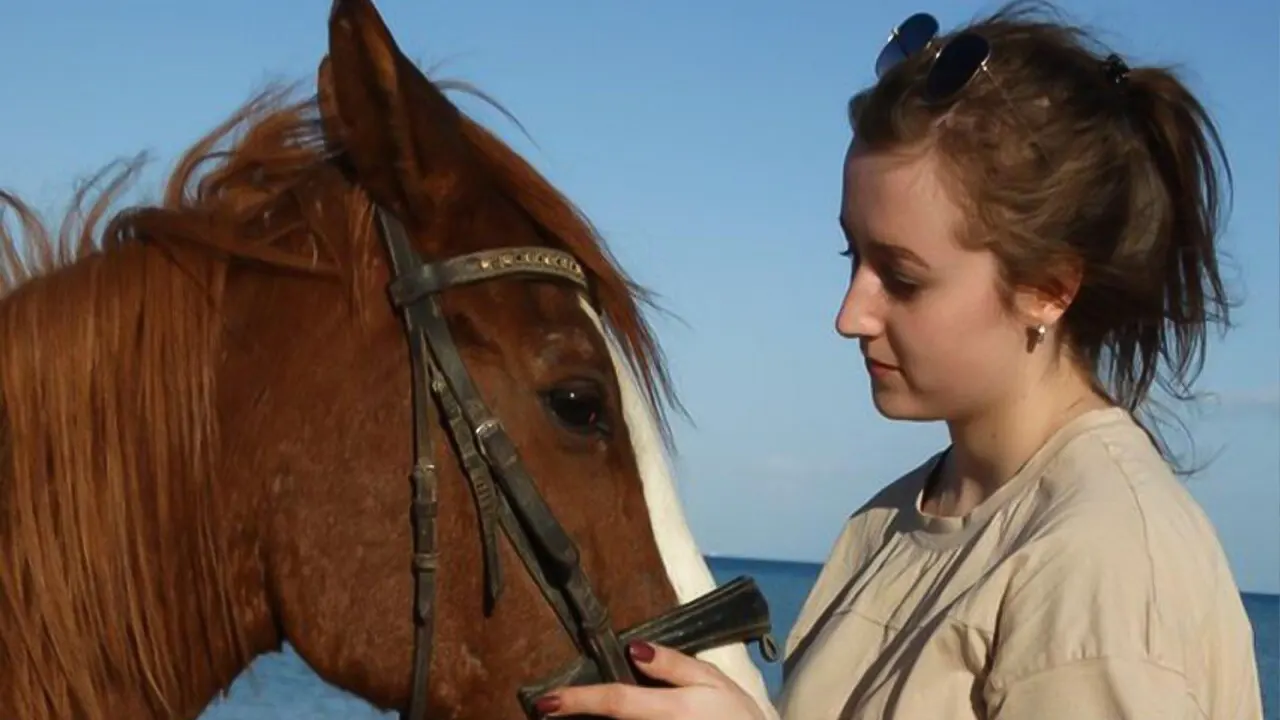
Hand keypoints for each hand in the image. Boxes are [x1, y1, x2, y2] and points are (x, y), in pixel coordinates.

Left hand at [532, 641, 768, 718]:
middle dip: (576, 718)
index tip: (544, 701)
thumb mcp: (713, 681)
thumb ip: (673, 665)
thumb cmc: (737, 715)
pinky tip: (600, 719)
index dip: (579, 701)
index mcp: (670, 710)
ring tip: (571, 712)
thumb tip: (633, 649)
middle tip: (550, 707)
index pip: (616, 702)